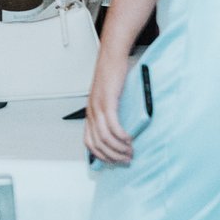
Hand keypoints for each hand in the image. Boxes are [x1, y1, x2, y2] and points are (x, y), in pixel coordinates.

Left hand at [84, 48, 133, 164]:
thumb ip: (112, 114)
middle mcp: (92, 112)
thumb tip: (122, 131)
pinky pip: (113, 125)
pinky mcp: (107, 101)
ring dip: (119, 149)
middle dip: (113, 156)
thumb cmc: (113, 77)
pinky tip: (129, 139)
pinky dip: (121, 136)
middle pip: (98, 144)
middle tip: (127, 160)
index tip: (114, 161)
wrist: (111, 57)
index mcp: (91, 113)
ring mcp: (98, 107)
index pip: (89, 142)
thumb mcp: (109, 99)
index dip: (101, 156)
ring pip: (105, 138)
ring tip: (130, 151)